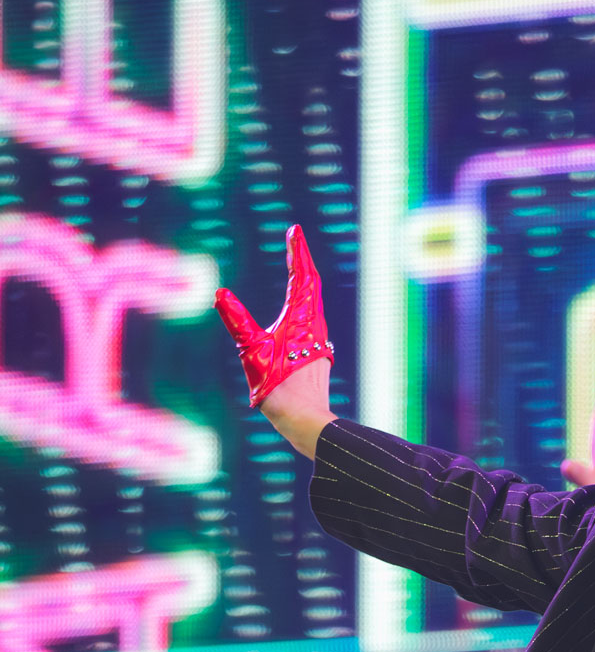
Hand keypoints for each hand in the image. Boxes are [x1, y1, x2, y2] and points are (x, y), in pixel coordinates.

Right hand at [215, 224, 334, 457]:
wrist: (305, 420)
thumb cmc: (280, 388)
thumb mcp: (252, 350)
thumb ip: (237, 321)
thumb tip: (220, 295)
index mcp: (300, 319)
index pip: (302, 276)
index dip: (298, 252)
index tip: (294, 231)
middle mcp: (314, 327)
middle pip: (311, 286)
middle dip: (302, 263)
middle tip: (296, 243)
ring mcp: (317, 342)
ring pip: (314, 304)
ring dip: (305, 283)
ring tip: (298, 269)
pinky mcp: (316, 357)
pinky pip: (311, 321)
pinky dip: (304, 305)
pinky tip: (299, 312)